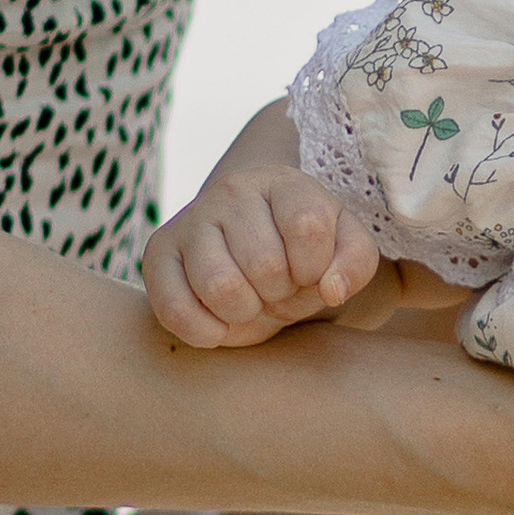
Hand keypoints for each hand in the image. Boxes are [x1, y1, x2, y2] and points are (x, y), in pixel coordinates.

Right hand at [143, 128, 381, 349]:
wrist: (254, 264)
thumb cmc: (305, 260)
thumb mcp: (344, 255)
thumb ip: (357, 264)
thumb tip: (332, 289)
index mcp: (285, 183)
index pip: (308, 227)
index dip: (316, 268)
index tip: (310, 273)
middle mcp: (232, 191)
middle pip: (265, 264)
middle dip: (280, 293)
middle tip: (277, 289)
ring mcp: (190, 220)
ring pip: (220, 286)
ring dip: (244, 312)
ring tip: (251, 302)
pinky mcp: (157, 255)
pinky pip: (175, 308)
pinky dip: (206, 331)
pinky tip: (221, 322)